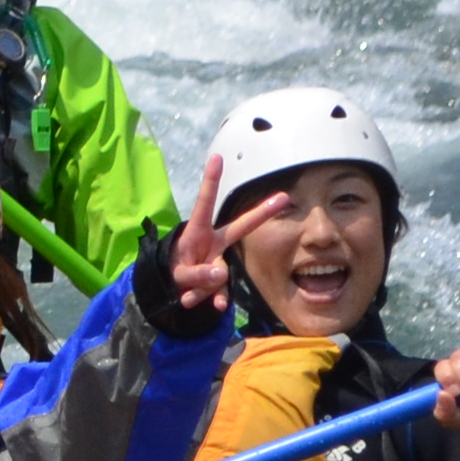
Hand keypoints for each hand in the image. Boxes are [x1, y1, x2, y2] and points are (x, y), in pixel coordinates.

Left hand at [167, 147, 285, 329]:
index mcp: (198, 232)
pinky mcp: (221, 279)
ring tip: (186, 293)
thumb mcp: (178, 272)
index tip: (216, 157)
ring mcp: (219, 259)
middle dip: (262, 213)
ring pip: (218, 273)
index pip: (204, 204)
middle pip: (241, 226)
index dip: (210, 181)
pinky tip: (201, 303)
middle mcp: (214, 242)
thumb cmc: (175, 269)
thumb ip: (197, 274)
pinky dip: (210, 299)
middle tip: (285, 197)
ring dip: (201, 285)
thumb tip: (221, 273)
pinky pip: (220, 290)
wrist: (174, 288)